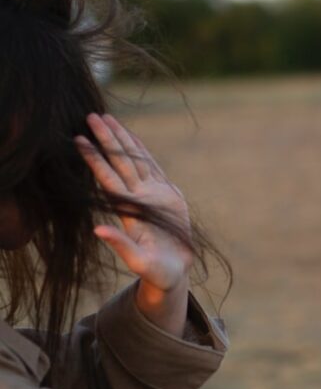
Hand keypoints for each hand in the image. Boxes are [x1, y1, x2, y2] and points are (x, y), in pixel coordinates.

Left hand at [76, 113, 191, 334]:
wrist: (173, 273)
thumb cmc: (155, 271)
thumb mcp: (138, 261)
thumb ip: (120, 244)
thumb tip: (96, 229)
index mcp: (130, 211)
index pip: (108, 179)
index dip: (95, 160)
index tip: (80, 140)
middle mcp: (139, 199)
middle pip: (120, 163)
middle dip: (106, 139)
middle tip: (92, 115)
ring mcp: (153, 195)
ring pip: (135, 161)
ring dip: (122, 140)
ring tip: (109, 118)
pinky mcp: (168, 196)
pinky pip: (154, 168)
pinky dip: (144, 152)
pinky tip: (135, 140)